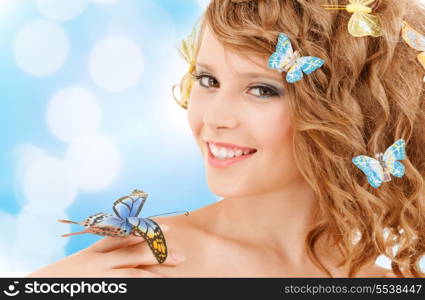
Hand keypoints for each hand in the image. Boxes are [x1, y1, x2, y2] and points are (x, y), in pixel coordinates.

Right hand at [26, 224, 184, 276]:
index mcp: (94, 252)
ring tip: (173, 276)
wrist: (35, 289)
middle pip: (134, 253)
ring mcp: (99, 277)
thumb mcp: (81, 263)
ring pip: (133, 273)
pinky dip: (142, 286)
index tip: (168, 227)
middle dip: (159, 253)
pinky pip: (128, 287)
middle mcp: (97, 262)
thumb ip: (102, 255)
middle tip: (180, 257)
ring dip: (155, 275)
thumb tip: (128, 246)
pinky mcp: (102, 289)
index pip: (125, 236)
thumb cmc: (59, 280)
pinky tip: (156, 286)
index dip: (149, 230)